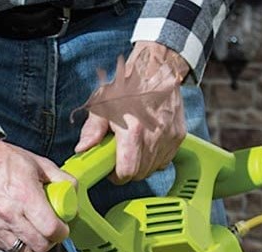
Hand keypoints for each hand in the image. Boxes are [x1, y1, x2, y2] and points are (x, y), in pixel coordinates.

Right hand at [0, 134, 75, 251]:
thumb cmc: (2, 159)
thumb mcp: (38, 163)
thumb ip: (61, 179)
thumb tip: (73, 192)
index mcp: (24, 196)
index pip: (51, 229)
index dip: (62, 232)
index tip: (62, 228)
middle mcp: (8, 214)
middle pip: (39, 246)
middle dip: (49, 240)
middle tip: (49, 230)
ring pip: (22, 250)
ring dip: (31, 243)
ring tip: (31, 229)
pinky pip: (5, 247)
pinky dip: (14, 241)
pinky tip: (16, 227)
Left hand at [76, 42, 188, 183]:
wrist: (157, 66)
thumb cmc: (127, 84)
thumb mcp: (102, 103)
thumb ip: (92, 129)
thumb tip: (82, 149)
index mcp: (133, 130)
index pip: (127, 172)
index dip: (116, 176)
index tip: (111, 170)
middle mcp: (155, 135)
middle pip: (141, 173)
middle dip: (128, 171)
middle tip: (119, 158)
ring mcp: (170, 135)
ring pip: (154, 168)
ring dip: (142, 165)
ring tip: (133, 148)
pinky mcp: (179, 134)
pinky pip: (166, 159)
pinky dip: (156, 158)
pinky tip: (147, 144)